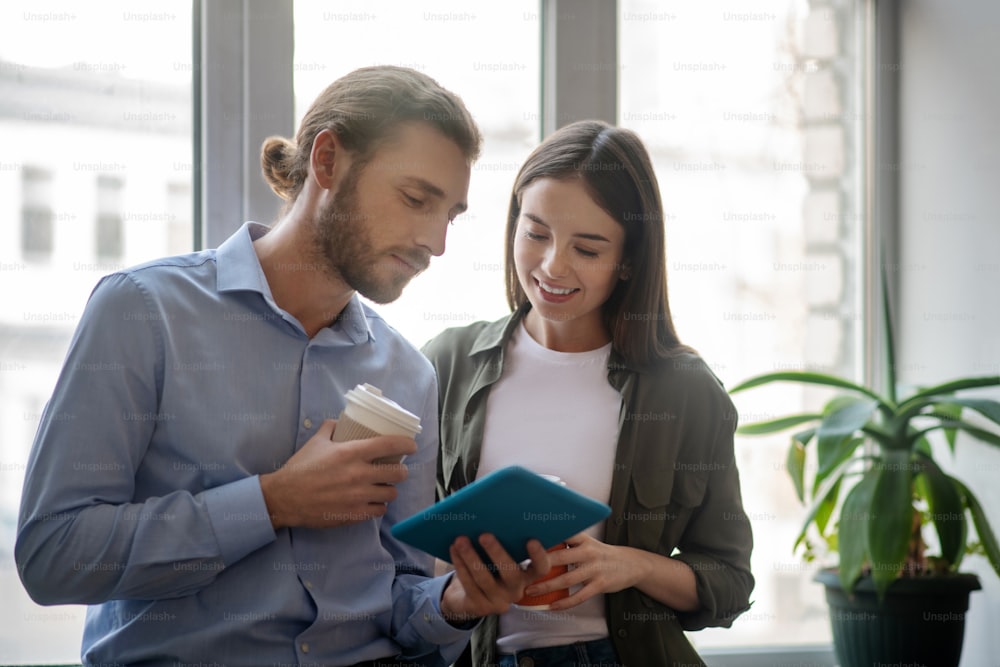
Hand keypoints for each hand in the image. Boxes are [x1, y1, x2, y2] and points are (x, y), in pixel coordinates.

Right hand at [259, 419, 416, 528]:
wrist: (285, 498)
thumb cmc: (301, 468)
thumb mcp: (315, 442)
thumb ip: (330, 428)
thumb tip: (339, 421)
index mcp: (351, 453)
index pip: (390, 446)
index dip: (406, 444)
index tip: (411, 446)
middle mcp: (359, 475)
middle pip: (398, 473)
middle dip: (400, 471)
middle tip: (395, 470)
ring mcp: (358, 497)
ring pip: (391, 493)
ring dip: (389, 489)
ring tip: (383, 487)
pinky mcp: (354, 514)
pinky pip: (379, 511)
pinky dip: (379, 506)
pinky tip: (373, 502)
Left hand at [439, 534, 550, 623]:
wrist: (468, 597)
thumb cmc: (489, 568)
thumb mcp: (499, 559)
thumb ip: (504, 544)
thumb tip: (494, 516)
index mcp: (527, 576)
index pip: (541, 569)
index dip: (539, 556)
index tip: (531, 540)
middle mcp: (516, 591)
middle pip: (511, 574)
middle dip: (497, 553)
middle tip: (484, 535)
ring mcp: (498, 602)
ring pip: (484, 579)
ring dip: (471, 557)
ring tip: (461, 539)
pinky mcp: (480, 607)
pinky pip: (469, 584)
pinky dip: (460, 565)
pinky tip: (453, 549)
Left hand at [522, 533, 645, 610]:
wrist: (630, 564)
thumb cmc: (600, 553)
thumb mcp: (585, 542)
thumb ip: (565, 543)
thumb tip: (535, 545)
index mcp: (582, 537)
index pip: (560, 533)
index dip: (542, 538)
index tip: (521, 543)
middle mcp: (587, 551)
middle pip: (559, 556)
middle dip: (538, 565)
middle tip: (520, 571)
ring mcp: (594, 568)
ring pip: (566, 579)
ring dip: (546, 586)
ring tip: (530, 591)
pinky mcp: (600, 584)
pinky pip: (579, 596)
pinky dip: (564, 602)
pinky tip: (552, 606)